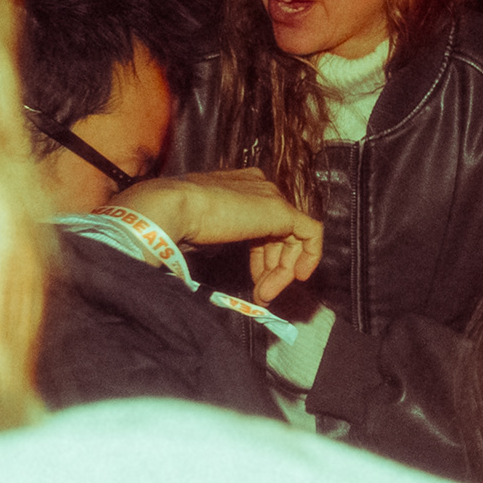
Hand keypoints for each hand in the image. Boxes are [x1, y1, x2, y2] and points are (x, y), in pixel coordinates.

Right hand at [107, 169, 322, 301]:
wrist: (172, 207)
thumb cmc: (175, 220)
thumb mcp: (202, 230)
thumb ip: (219, 237)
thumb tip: (219, 252)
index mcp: (240, 187)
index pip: (262, 224)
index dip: (262, 256)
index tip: (256, 280)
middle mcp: (259, 187)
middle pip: (279, 233)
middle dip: (272, 267)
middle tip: (262, 294)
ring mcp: (271, 197)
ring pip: (293, 237)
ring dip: (281, 271)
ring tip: (265, 294)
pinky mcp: (282, 210)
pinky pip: (310, 233)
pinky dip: (309, 256)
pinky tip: (296, 277)